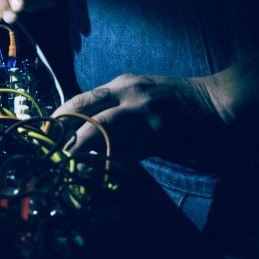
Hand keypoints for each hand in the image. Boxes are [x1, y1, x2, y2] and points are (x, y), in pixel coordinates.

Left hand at [54, 73, 235, 167]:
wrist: (212, 101)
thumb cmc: (174, 97)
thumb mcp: (140, 91)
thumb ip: (114, 105)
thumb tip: (83, 129)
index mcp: (122, 84)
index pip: (81, 100)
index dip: (60, 117)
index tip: (46, 133)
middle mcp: (129, 95)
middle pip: (86, 114)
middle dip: (65, 135)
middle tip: (51, 154)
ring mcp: (143, 114)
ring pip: (102, 133)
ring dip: (83, 151)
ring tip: (69, 166)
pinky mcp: (157, 134)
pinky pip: (127, 152)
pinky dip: (112, 164)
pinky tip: (101, 175)